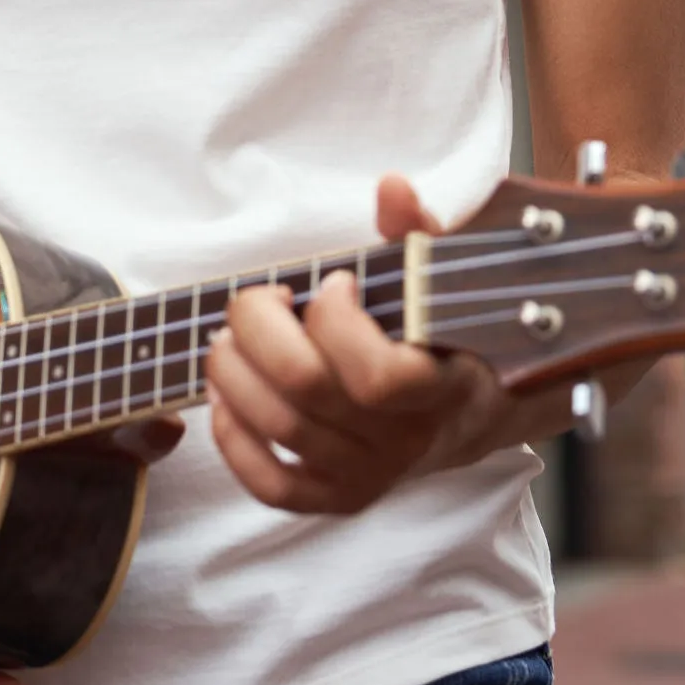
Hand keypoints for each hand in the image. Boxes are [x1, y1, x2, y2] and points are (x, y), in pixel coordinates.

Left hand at [205, 176, 509, 514]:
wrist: (460, 415)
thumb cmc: (436, 335)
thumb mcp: (437, 281)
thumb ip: (416, 233)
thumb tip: (391, 186)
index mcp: (439, 388)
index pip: (376, 375)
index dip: (337, 321)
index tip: (334, 284)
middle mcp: (405, 442)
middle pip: (307, 390)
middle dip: (261, 328)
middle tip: (260, 297)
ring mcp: (369, 476)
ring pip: (280, 430)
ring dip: (233, 371)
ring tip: (227, 335)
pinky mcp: (335, 498)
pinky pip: (272, 487)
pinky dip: (234, 441)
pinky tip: (224, 397)